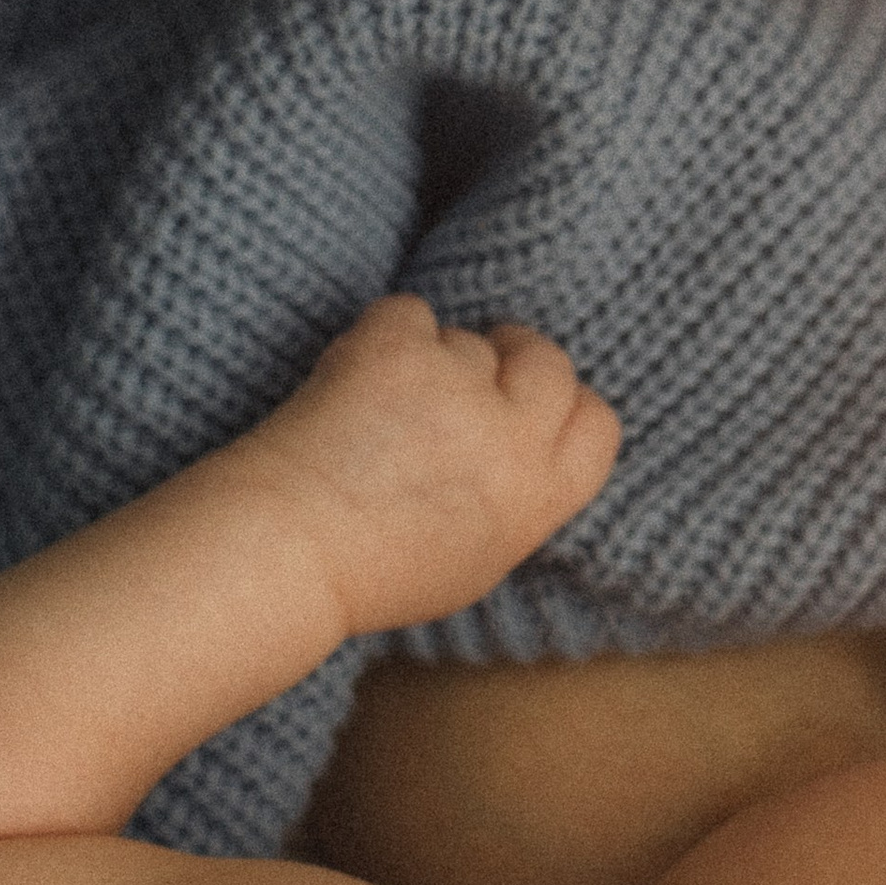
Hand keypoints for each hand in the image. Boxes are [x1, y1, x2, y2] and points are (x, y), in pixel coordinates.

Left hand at [236, 295, 620, 633]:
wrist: (287, 552)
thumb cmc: (372, 570)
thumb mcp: (480, 558)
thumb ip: (518, 498)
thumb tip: (528, 447)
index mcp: (538, 497)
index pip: (598, 424)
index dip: (566, 408)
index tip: (531, 405)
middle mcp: (510, 436)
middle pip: (549, 364)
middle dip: (517, 358)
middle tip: (472, 370)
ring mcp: (457, 386)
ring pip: (468, 341)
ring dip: (435, 361)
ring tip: (383, 410)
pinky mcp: (399, 349)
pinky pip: (410, 314)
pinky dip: (386, 336)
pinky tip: (355, 380)